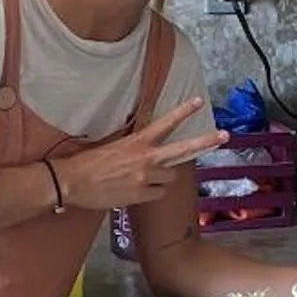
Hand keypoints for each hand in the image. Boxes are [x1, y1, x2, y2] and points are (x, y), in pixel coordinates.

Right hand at [53, 101, 225, 210]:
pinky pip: (159, 194)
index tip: (198, 101)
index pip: (165, 123)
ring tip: (146, 178)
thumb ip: (133, 147)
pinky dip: (153, 194)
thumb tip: (145, 152)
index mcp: (137, 141)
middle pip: (184, 148)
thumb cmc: (87, 163)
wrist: (72, 182)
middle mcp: (146, 157)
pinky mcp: (142, 195)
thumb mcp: (112, 146)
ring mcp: (146, 177)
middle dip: (206, 141)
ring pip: (170, 177)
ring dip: (163, 178)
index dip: (183, 111)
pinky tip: (139, 192)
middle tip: (224, 135)